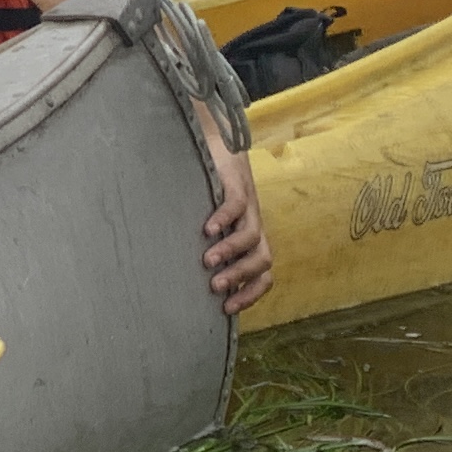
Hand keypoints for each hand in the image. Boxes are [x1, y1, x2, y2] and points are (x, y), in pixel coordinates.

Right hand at [200, 141, 273, 315]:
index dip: (250, 294)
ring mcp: (248, 206)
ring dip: (231, 252)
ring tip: (208, 260)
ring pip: (252, 237)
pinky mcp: (237, 185)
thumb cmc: (213, 188)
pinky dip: (224, 219)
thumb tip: (188, 276)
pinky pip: (236, 205)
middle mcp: (254, 225)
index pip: (264, 276)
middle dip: (240, 277)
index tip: (226, 308)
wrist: (222, 143)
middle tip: (215, 286)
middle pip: (263, 260)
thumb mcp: (214, 223)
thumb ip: (209, 245)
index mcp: (251, 239)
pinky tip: (207, 228)